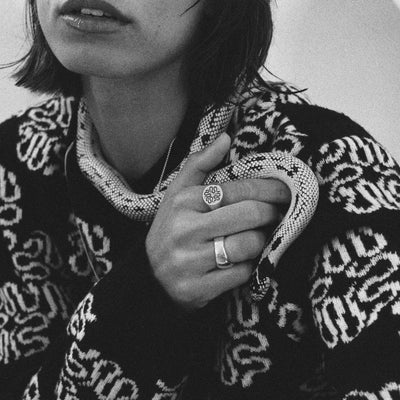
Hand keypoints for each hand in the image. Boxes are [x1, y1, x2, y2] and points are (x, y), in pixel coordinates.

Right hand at [145, 133, 289, 310]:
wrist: (150, 276)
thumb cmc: (170, 230)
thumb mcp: (177, 194)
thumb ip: (199, 164)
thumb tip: (225, 138)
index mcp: (183, 202)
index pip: (238, 189)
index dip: (269, 189)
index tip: (285, 191)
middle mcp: (185, 230)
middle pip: (250, 215)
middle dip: (272, 213)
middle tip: (277, 213)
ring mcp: (190, 261)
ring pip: (249, 245)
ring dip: (261, 241)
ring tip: (257, 236)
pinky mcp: (198, 289)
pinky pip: (242, 274)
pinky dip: (249, 266)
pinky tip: (242, 260)